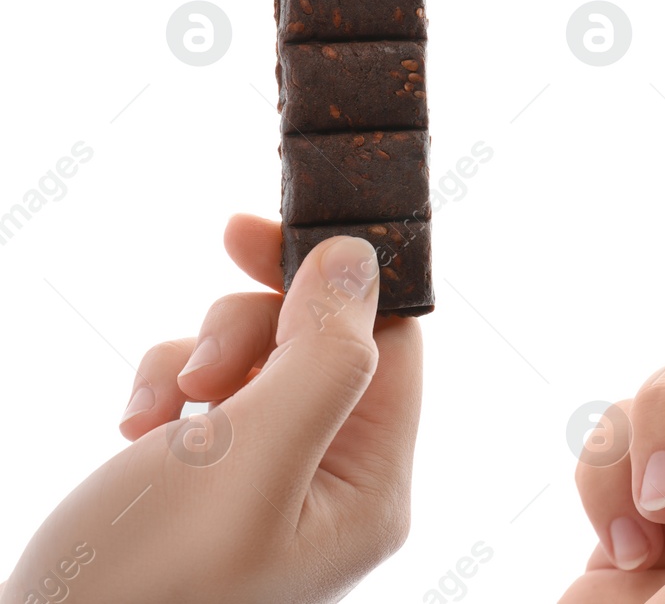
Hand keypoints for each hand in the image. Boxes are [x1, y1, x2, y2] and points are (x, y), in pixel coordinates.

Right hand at [1, 214, 421, 603]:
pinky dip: (166, 391)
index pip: (390, 346)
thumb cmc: (144, 584)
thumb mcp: (246, 460)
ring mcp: (275, 483)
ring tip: (154, 417)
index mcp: (372, 488)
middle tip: (202, 371)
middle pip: (322, 343)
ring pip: (258, 358)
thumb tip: (361, 261)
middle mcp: (337, 485)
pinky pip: (210, 395)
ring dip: (197, 362)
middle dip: (248, 332)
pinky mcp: (215, 482)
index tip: (247, 235)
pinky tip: (134, 430)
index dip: (328, 280)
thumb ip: (320, 360)